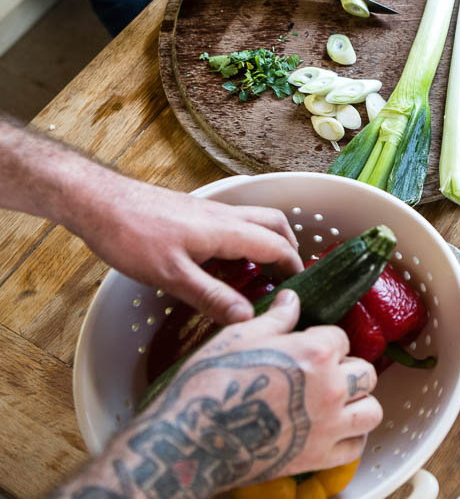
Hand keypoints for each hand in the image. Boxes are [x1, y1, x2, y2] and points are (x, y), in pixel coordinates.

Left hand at [69, 177, 302, 323]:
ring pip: (255, 220)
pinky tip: (224, 263)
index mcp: (227, 230)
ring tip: (259, 272)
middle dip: (288, 248)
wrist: (99, 202)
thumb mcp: (172, 276)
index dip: (293, 268)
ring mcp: (209, 212)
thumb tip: (248, 318)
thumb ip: (211, 296)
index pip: (277, 246)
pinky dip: (244, 240)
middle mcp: (225, 216)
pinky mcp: (193, 213)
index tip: (299, 291)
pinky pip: (233, 223)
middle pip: (275, 224)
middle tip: (286, 278)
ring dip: (267, 241)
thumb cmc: (133, 236)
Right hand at [125, 290, 379, 488]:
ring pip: (371, 409)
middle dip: (348, 370)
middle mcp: (332, 387)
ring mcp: (330, 425)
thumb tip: (293, 298)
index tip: (306, 350)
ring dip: (358, 404)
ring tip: (339, 403)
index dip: (324, 342)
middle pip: (365, 373)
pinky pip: (356, 446)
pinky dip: (350, 438)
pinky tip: (334, 431)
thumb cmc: (211, 382)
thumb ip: (276, 317)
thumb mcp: (240, 337)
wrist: (190, 439)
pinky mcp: (320, 457)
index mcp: (317, 352)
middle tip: (325, 376)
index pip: (341, 338)